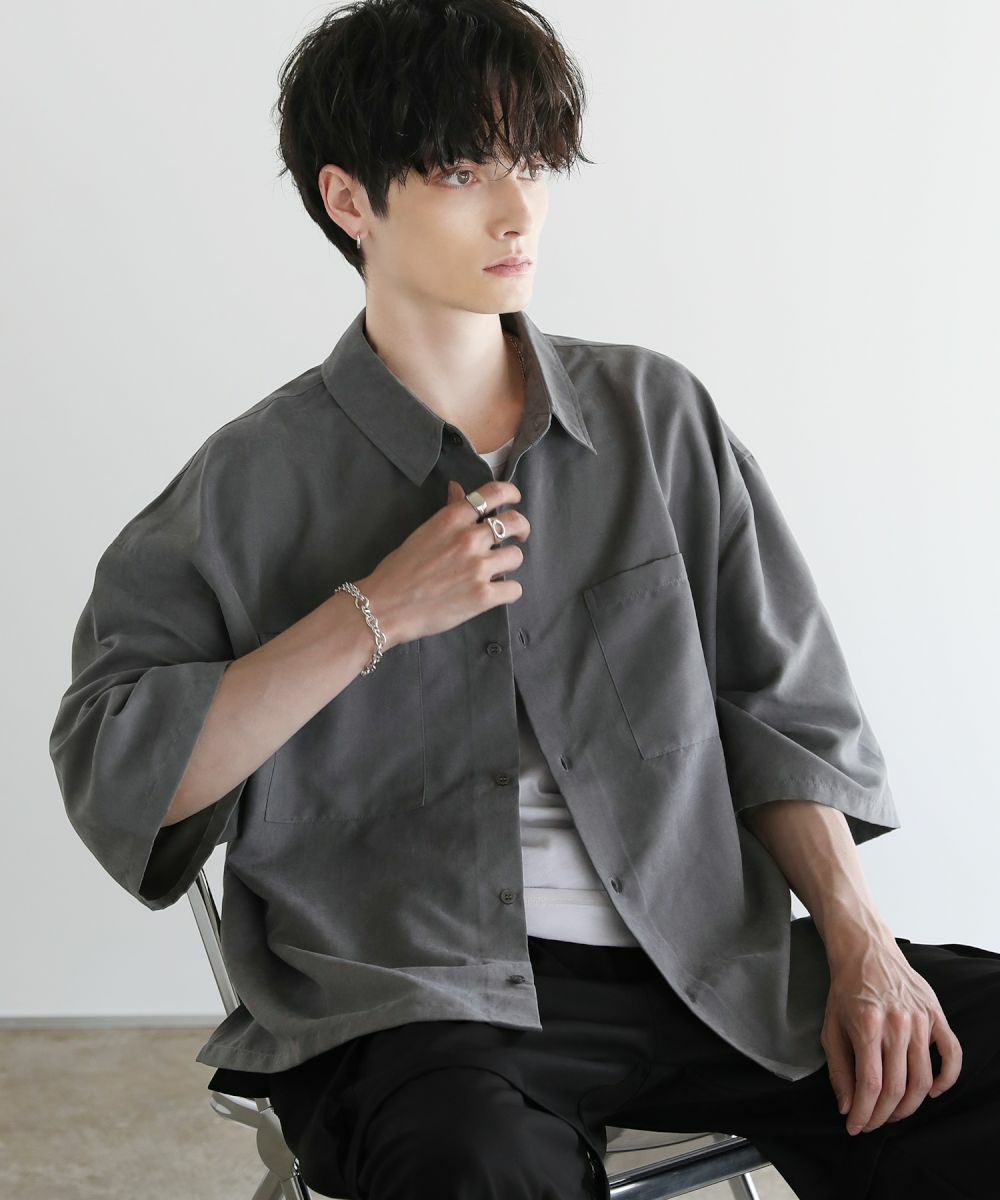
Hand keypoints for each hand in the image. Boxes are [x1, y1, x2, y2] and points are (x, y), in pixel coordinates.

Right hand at [357, 478, 529, 648]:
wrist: (385, 607)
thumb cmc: (399, 570)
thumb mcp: (424, 532)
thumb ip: (448, 511)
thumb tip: (458, 488)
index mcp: (452, 519)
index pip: (494, 492)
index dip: (511, 493)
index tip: (514, 499)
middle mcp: (469, 539)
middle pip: (514, 522)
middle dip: (521, 529)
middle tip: (518, 536)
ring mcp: (478, 568)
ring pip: (516, 556)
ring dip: (508, 563)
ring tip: (494, 571)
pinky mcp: (483, 596)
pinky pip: (514, 589)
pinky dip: (507, 591)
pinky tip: (494, 593)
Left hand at [821, 936, 962, 1135]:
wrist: (866, 952)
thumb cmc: (845, 991)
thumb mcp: (830, 1027)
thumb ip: (838, 1069)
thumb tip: (847, 1107)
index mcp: (867, 1026)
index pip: (871, 1084)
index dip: (864, 1113)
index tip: (855, 1127)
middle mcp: (897, 1024)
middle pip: (897, 1087)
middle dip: (882, 1115)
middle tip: (872, 1123)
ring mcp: (920, 1020)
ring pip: (923, 1079)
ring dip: (909, 1106)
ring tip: (893, 1112)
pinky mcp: (936, 1015)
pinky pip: (952, 1055)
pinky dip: (946, 1079)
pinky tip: (932, 1092)